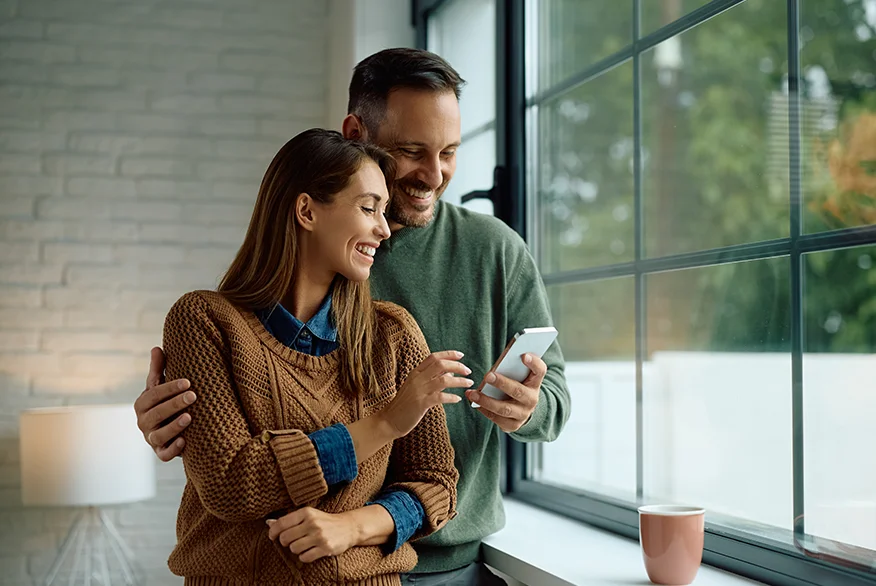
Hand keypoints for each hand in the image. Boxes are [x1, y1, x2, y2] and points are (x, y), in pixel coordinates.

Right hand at [134, 347, 194, 461]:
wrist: (170, 429)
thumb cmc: (166, 402)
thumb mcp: (161, 386)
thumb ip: (158, 369)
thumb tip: (157, 347)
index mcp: (142, 404)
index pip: (153, 394)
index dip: (169, 388)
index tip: (188, 381)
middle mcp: (143, 422)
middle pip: (156, 413)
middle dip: (174, 404)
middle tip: (193, 395)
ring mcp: (151, 438)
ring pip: (158, 435)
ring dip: (174, 426)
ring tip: (189, 417)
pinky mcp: (160, 453)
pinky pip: (163, 455)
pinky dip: (173, 449)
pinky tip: (185, 442)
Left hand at [267, 507, 356, 562]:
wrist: (348, 527)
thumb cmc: (324, 521)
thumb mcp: (308, 515)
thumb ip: (289, 520)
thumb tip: (268, 523)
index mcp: (306, 512)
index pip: (281, 523)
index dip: (273, 532)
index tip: (273, 536)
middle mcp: (312, 523)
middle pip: (285, 538)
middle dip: (286, 542)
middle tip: (293, 540)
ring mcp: (319, 536)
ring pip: (294, 549)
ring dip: (296, 550)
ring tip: (305, 545)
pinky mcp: (325, 548)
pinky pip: (305, 558)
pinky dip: (305, 557)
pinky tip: (311, 551)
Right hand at [379, 350, 470, 437]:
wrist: (389, 420)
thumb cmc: (405, 404)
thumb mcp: (417, 387)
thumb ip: (432, 378)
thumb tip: (450, 373)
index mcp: (415, 372)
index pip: (433, 357)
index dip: (449, 354)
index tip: (461, 355)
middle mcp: (417, 379)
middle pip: (440, 365)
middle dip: (457, 366)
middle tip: (468, 371)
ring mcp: (418, 390)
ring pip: (443, 380)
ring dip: (459, 381)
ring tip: (469, 383)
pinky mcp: (421, 404)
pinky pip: (440, 397)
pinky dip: (451, 397)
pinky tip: (458, 399)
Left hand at [466, 353, 546, 432]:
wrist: (523, 409)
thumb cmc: (517, 386)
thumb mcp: (519, 376)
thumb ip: (512, 367)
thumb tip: (499, 361)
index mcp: (535, 383)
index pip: (539, 371)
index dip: (533, 363)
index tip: (524, 356)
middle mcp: (532, 400)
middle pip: (518, 391)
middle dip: (502, 383)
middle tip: (488, 376)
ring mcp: (523, 414)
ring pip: (505, 409)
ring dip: (487, 401)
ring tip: (473, 394)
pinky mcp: (513, 425)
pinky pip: (497, 418)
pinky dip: (484, 410)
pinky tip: (474, 402)